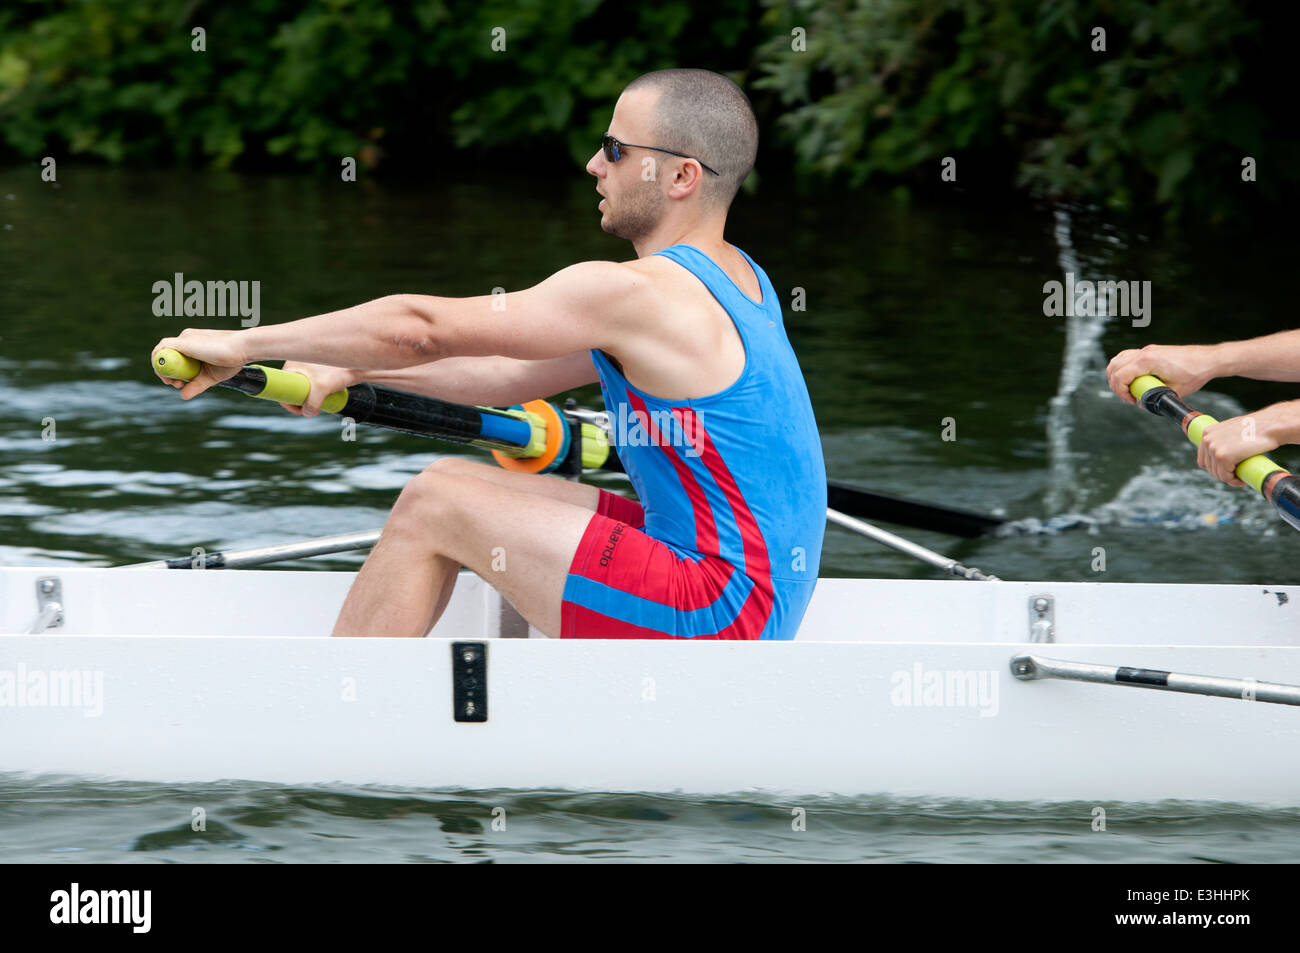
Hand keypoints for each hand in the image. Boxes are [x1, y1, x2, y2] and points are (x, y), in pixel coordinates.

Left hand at [152, 329, 247, 399]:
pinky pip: (161, 350)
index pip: (174, 357)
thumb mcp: (210, 377)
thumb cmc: (231, 360)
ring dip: (161, 369)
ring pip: (161, 352)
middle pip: (165, 355)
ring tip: (172, 382)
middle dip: (165, 373)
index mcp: (192, 345)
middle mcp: (185, 339)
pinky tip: (166, 375)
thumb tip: (182, 396)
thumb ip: (196, 385)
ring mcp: (183, 339)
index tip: (180, 384)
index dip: (171, 372)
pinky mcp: (183, 342)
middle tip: (176, 385)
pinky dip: (159, 362)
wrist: (242, 348)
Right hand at [278, 361, 359, 415]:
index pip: (283, 386)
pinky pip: (308, 386)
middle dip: (299, 402)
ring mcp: (307, 368)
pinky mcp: (316, 371)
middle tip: (311, 411)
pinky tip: (319, 402)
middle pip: (292, 389)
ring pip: (301, 389)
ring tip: (317, 409)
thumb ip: (311, 403)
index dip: (289, 401)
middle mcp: (297, 364)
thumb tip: (306, 413)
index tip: (301, 410)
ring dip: (307, 401)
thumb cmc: (339, 372)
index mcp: (292, 363)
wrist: (357, 367)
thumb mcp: (321, 388)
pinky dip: (312, 395)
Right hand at [1106, 344, 1220, 405]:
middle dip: (1116, 384)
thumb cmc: (1195, 373)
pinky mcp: (1151, 351)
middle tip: (1127, 396)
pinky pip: (1127, 357)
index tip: (1132, 400)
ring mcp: (1147, 350)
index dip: (1121, 392)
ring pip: (1118, 360)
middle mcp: (1144, 353)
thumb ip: (1155, 398)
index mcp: (1147, 361)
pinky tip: (1132, 378)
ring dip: (1117, 374)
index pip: (1120, 376)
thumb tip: (1142, 403)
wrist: (1209, 360)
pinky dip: (1124, 367)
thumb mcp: (1173, 391)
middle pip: (1114, 367)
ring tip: (1127, 388)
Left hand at [1197, 411, 1279, 486]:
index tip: (1228, 471)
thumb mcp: (1233, 431)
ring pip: (1218, 474)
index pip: (1203, 460)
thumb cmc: (1257, 428)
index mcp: (1207, 433)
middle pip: (1210, 468)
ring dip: (1230, 479)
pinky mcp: (1223, 457)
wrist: (1270, 425)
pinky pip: (1226, 477)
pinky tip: (1243, 480)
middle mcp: (1207, 440)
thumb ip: (1224, 439)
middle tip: (1239, 475)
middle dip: (1224, 474)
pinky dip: (1235, 481)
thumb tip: (1222, 453)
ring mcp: (1214, 448)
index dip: (1215, 469)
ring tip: (1242, 477)